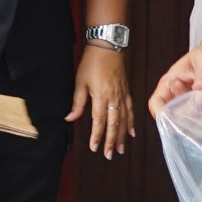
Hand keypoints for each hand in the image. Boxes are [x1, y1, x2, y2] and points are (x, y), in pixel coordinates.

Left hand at [69, 44, 134, 158]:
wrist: (108, 47)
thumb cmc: (92, 63)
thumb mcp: (80, 82)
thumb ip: (77, 102)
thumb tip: (70, 118)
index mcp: (101, 96)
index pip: (99, 121)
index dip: (97, 136)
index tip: (95, 148)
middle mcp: (114, 98)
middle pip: (114, 124)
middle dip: (111, 141)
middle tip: (109, 155)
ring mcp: (122, 95)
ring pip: (124, 119)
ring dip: (122, 136)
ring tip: (120, 149)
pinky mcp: (126, 91)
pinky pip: (130, 110)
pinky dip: (131, 122)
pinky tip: (132, 132)